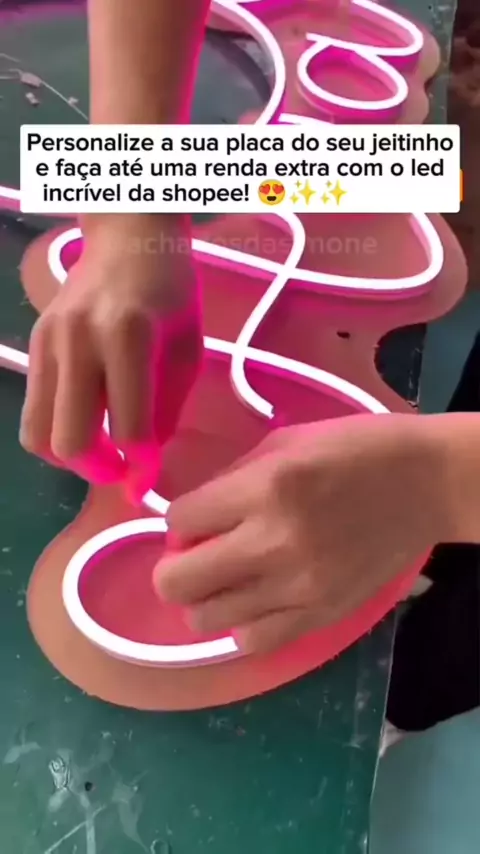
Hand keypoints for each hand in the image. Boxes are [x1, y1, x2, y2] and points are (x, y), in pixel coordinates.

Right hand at [20, 217, 201, 500]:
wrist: (128, 237)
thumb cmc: (172, 291)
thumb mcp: (188, 350)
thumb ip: (166, 409)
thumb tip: (141, 459)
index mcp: (129, 337)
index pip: (129, 428)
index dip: (140, 469)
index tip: (147, 486)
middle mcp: (79, 340)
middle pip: (69, 441)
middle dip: (98, 471)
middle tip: (122, 471)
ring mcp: (48, 342)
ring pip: (38, 434)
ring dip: (71, 458)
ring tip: (101, 451)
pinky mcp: (34, 345)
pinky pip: (34, 410)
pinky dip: (57, 431)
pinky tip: (86, 423)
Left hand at [155, 414, 444, 653]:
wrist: (425, 484)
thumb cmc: (353, 449)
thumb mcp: (284, 443)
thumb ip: (231, 480)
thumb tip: (190, 518)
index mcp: (265, 488)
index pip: (178, 522)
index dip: (180, 521)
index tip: (198, 518)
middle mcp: (274, 543)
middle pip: (176, 582)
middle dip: (175, 566)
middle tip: (199, 553)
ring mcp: (299, 588)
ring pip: (206, 619)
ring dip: (206, 597)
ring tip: (231, 577)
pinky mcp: (322, 616)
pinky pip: (253, 641)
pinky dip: (243, 624)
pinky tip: (258, 599)